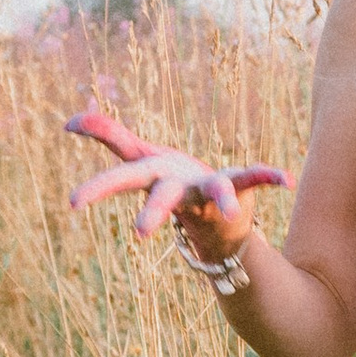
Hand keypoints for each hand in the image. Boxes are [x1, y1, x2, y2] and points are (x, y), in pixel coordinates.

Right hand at [65, 106, 286, 253]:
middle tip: (140, 235)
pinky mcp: (239, 189)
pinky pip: (253, 178)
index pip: (122, 180)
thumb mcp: (142, 157)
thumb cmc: (174, 183)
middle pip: (164, 197)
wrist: (218, 226)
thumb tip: (70, 122)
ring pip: (216, 191)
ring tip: (231, 212)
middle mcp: (182, 189)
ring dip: (223, 200)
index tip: (72, 203)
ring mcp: (211, 191)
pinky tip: (285, 179)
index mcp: (155, 178)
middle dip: (152, 212)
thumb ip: (110, 136)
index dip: (98, 188)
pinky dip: (268, 177)